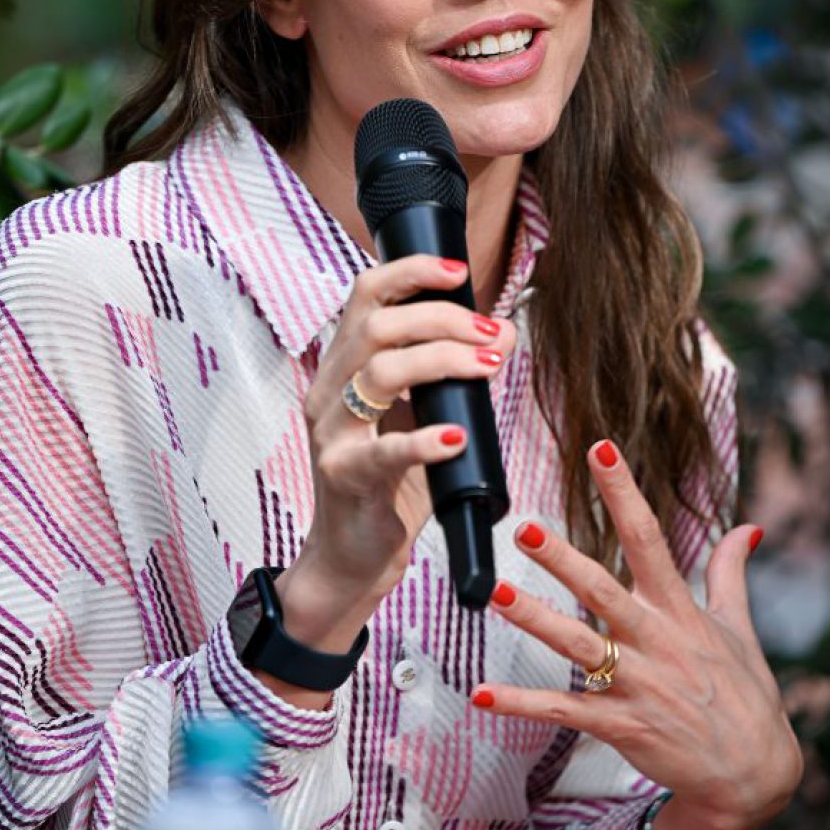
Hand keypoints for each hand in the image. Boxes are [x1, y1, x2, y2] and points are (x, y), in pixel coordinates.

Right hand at [278, 254, 516, 642]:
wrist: (353, 557)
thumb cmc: (390, 483)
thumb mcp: (424, 418)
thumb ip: (454, 376)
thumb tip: (501, 333)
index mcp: (342, 367)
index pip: (364, 296)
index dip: (410, 273)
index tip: (459, 273)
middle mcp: (328, 391)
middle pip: (376, 326)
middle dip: (441, 319)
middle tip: (490, 335)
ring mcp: (331, 434)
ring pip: (379, 373)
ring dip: (442, 361)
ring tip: (486, 369)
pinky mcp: (344, 478)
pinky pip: (383, 452)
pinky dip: (424, 440)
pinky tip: (456, 435)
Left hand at [471, 441, 802, 829]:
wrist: (753, 776)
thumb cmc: (744, 695)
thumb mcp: (739, 628)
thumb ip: (731, 572)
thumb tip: (749, 526)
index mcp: (679, 610)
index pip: (649, 538)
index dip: (624, 493)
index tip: (600, 450)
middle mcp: (656, 641)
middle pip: (602, 589)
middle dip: (562, 558)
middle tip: (524, 527)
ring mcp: (637, 685)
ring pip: (577, 645)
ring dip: (535, 619)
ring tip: (496, 594)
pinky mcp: (621, 725)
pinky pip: (563, 709)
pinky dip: (521, 704)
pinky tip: (482, 694)